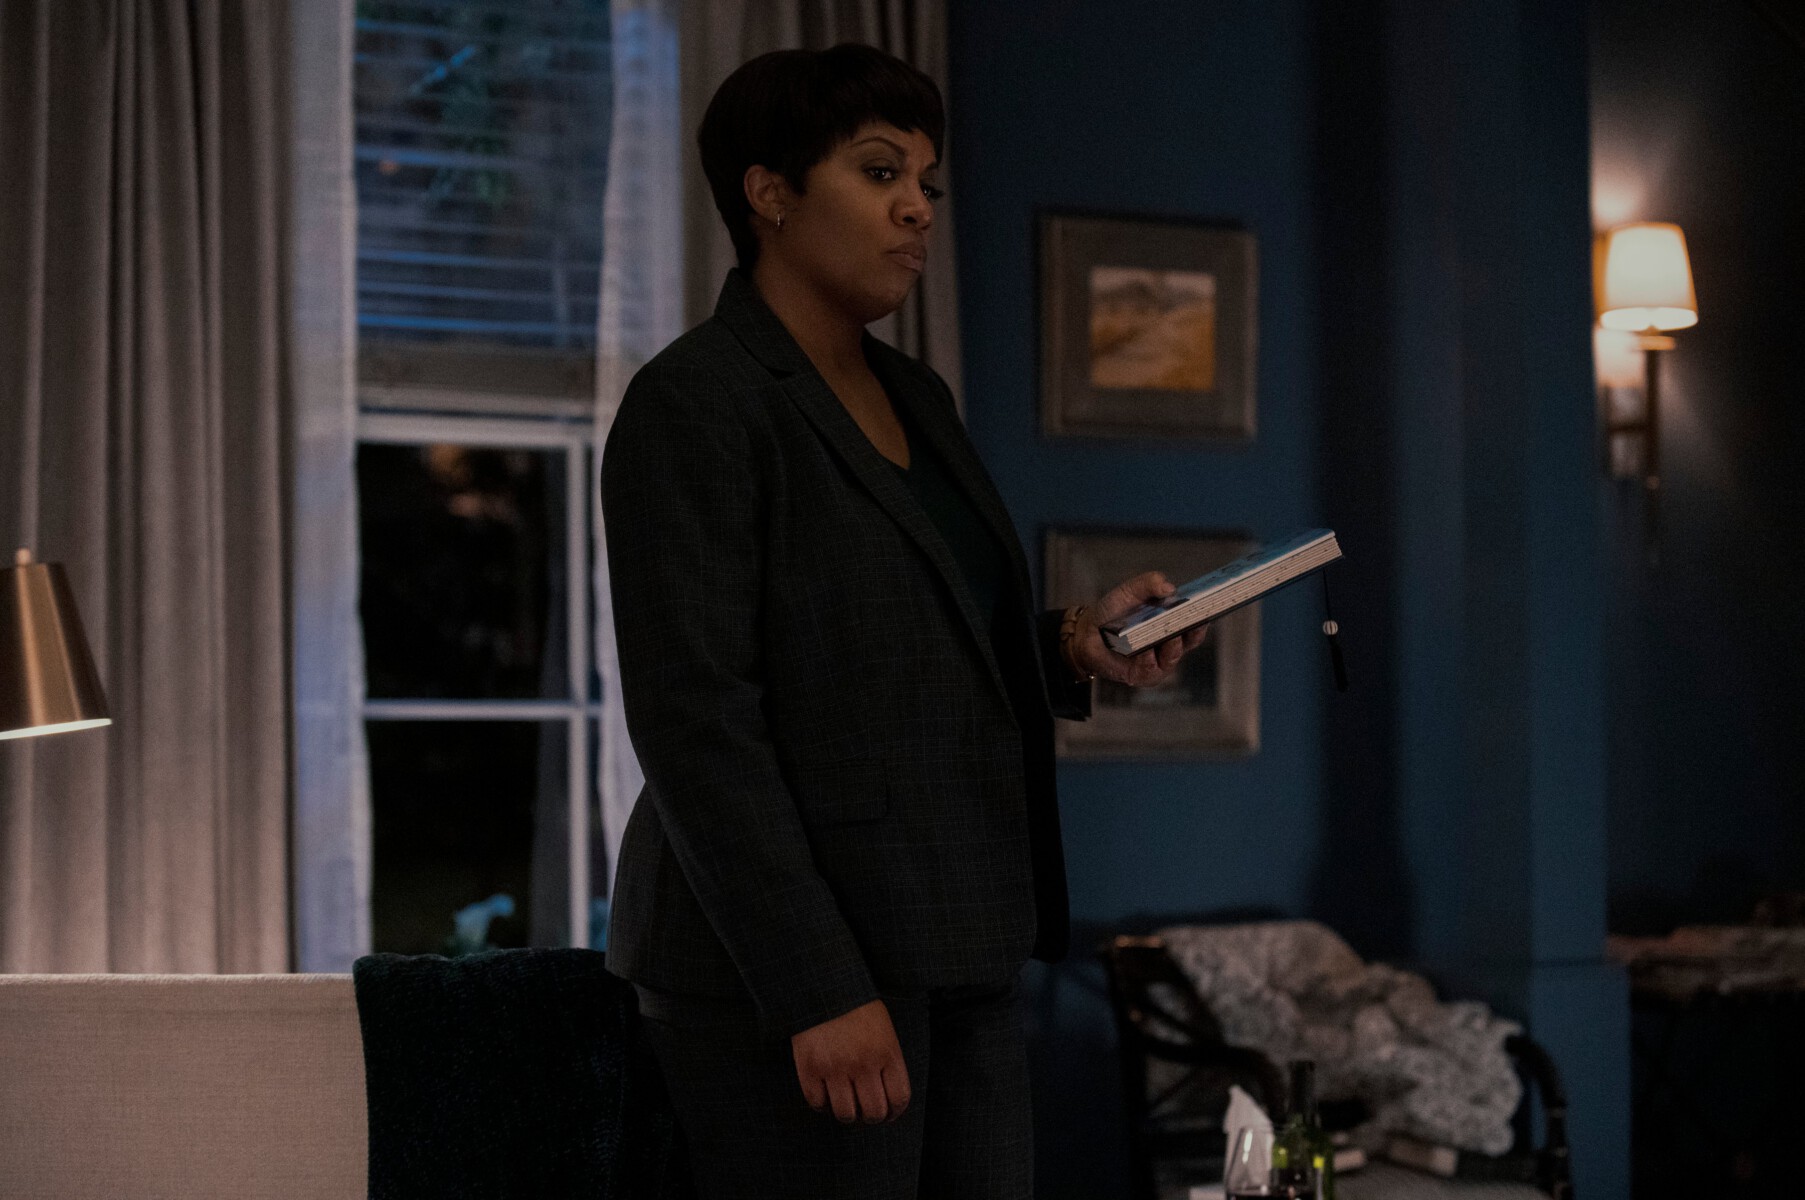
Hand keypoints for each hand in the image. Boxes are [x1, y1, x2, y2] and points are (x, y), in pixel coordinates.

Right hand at [791, 998, 911, 1123]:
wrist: (824, 985)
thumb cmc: (857, 1008)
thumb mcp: (884, 1030)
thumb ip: (887, 1063)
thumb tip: (887, 1101)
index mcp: (887, 1052)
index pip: (899, 1098)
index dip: (895, 1112)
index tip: (889, 1114)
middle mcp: (863, 1063)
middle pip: (874, 1113)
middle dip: (871, 1117)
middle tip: (865, 1112)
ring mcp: (835, 1067)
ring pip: (846, 1115)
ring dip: (847, 1115)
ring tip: (845, 1104)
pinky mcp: (809, 1067)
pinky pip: (817, 1103)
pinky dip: (822, 1105)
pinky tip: (825, 1094)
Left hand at [1071, 571, 1208, 686]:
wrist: (1088, 632)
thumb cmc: (1115, 611)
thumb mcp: (1131, 590)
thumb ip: (1149, 583)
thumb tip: (1169, 587)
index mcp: (1173, 624)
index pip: (1196, 623)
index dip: (1204, 616)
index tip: (1209, 607)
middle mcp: (1171, 645)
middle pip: (1190, 640)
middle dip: (1193, 630)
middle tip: (1195, 619)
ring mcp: (1159, 662)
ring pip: (1173, 655)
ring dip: (1172, 645)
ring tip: (1169, 634)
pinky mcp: (1143, 676)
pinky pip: (1151, 668)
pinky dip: (1149, 658)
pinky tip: (1145, 649)